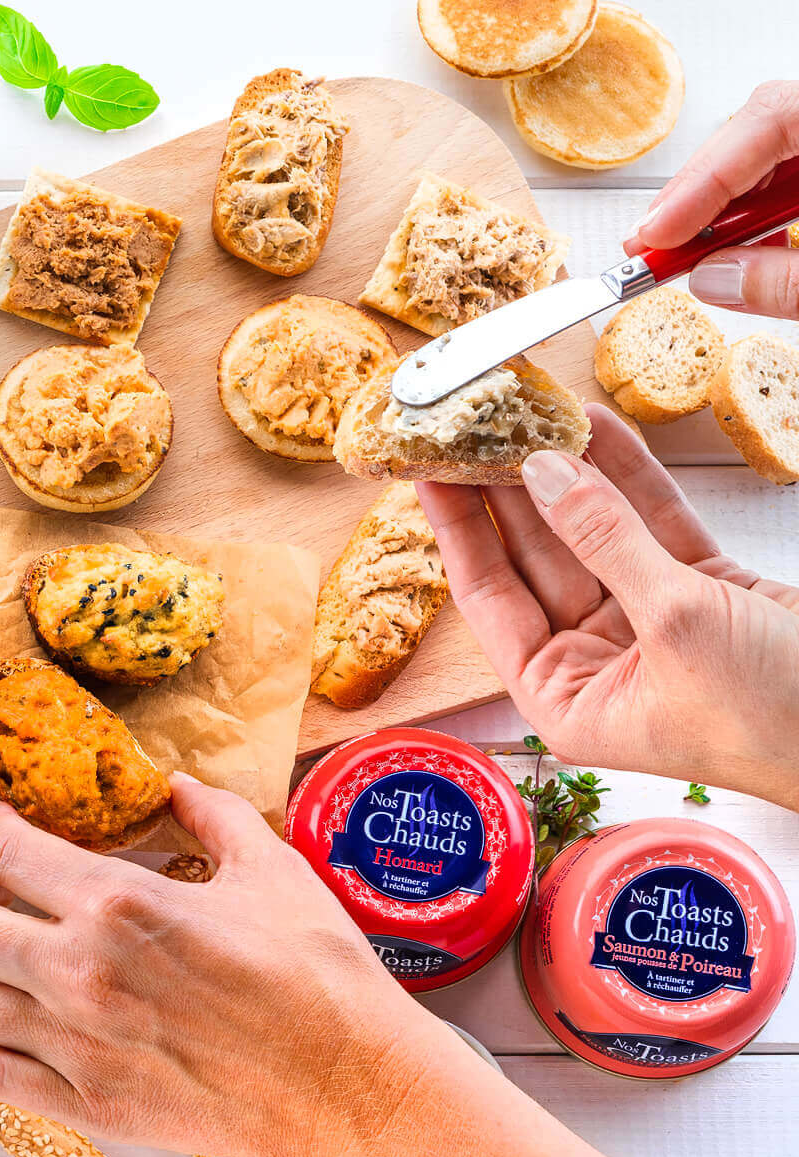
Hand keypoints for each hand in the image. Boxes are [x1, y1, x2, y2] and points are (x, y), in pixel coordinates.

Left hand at [0, 783, 469, 1156]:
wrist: (351, 1089)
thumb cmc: (320, 976)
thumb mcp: (270, 869)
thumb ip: (211, 814)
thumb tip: (175, 783)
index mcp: (120, 902)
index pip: (4, 849)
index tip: (5, 830)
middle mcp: (80, 971)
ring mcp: (75, 1045)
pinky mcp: (86, 1107)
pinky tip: (11, 1028)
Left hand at [418, 407, 798, 805]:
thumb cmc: (772, 714)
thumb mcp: (676, 622)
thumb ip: (606, 541)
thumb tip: (541, 473)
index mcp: (565, 697)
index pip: (490, 599)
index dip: (457, 531)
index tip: (424, 472)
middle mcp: (597, 662)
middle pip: (536, 558)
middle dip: (507, 489)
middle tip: (471, 424)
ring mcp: (649, 623)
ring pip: (594, 532)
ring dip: (566, 471)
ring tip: (524, 409)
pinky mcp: (704, 591)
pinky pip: (652, 524)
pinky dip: (630, 475)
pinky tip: (594, 426)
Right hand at [630, 81, 798, 316]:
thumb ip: (786, 282)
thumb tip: (712, 279)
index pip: (772, 118)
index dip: (706, 177)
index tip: (659, 234)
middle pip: (762, 127)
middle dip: (700, 191)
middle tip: (649, 245)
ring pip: (771, 149)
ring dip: (723, 203)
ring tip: (683, 252)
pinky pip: (792, 170)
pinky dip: (760, 208)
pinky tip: (740, 245)